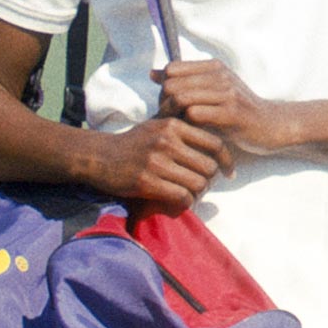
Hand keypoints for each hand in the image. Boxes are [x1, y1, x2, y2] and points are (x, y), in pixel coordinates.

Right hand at [91, 117, 234, 214]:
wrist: (99, 156)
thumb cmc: (133, 143)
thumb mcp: (157, 125)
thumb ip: (183, 130)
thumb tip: (216, 143)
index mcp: (172, 125)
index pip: (214, 143)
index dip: (227, 160)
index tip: (228, 172)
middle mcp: (166, 140)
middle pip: (209, 167)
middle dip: (210, 181)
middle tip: (202, 186)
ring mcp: (156, 161)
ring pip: (198, 184)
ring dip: (198, 193)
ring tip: (189, 193)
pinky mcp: (146, 181)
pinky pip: (182, 197)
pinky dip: (185, 202)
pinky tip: (177, 200)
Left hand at [156, 59, 284, 155]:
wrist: (272, 125)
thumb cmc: (237, 109)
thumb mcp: (213, 89)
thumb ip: (185, 80)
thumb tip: (152, 73)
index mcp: (214, 67)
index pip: (172, 70)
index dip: (163, 88)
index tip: (167, 104)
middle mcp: (220, 75)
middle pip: (172, 84)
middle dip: (164, 103)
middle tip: (168, 120)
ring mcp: (227, 93)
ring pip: (181, 98)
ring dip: (172, 116)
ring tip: (175, 128)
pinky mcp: (232, 113)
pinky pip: (195, 114)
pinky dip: (186, 125)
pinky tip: (190, 134)